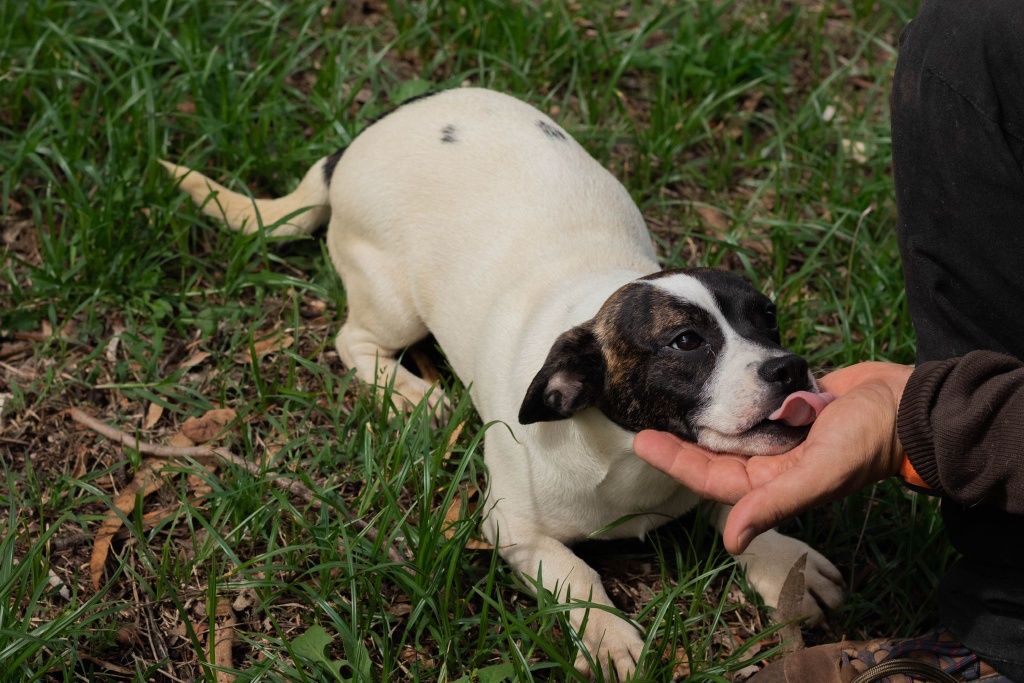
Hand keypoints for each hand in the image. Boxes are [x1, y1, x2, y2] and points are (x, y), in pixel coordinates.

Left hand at [633, 362, 913, 553]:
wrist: (908, 405)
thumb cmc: (867, 441)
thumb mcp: (818, 473)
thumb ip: (774, 503)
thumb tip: (731, 540)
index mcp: (774, 482)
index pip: (711, 477)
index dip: (676, 461)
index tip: (642, 440)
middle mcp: (773, 462)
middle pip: (715, 453)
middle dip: (680, 439)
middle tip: (643, 416)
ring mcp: (783, 433)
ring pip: (732, 427)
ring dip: (704, 416)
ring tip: (667, 397)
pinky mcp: (793, 406)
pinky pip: (755, 403)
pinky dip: (735, 395)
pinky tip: (712, 380)